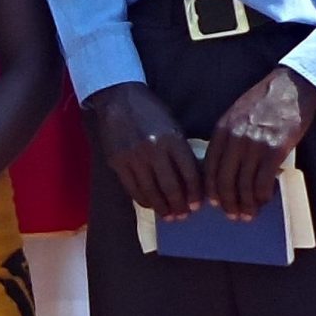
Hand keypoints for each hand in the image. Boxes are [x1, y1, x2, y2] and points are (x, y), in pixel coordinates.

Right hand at [85, 81, 201, 219]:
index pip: (189, 174)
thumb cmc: (151, 112)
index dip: (195, 193)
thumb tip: (191, 182)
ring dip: (162, 208)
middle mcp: (154, 150)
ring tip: (168, 216)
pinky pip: (133, 189)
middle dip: (179, 205)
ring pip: (151, 192)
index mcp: (173, 140)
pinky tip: (151, 204)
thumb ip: (181, 152)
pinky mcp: (118, 162)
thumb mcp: (173, 127)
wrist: (119, 99)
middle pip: (170, 187)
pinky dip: (144, 200)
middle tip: (183, 215)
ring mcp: (134, 158)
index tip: (197, 205)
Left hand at [205, 66, 315, 221]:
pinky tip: (264, 200)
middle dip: (228, 202)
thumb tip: (224, 165)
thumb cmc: (263, 101)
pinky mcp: (274, 150)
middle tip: (233, 215)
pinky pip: (263, 181)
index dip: (212, 190)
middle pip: (224, 180)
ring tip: (249, 214)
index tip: (216, 203)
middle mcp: (234, 139)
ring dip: (246, 204)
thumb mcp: (235, 114)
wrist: (290, 87)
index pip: (209, 167)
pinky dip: (262, 195)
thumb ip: (227, 137)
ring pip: (243, 184)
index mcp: (222, 130)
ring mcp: (254, 145)